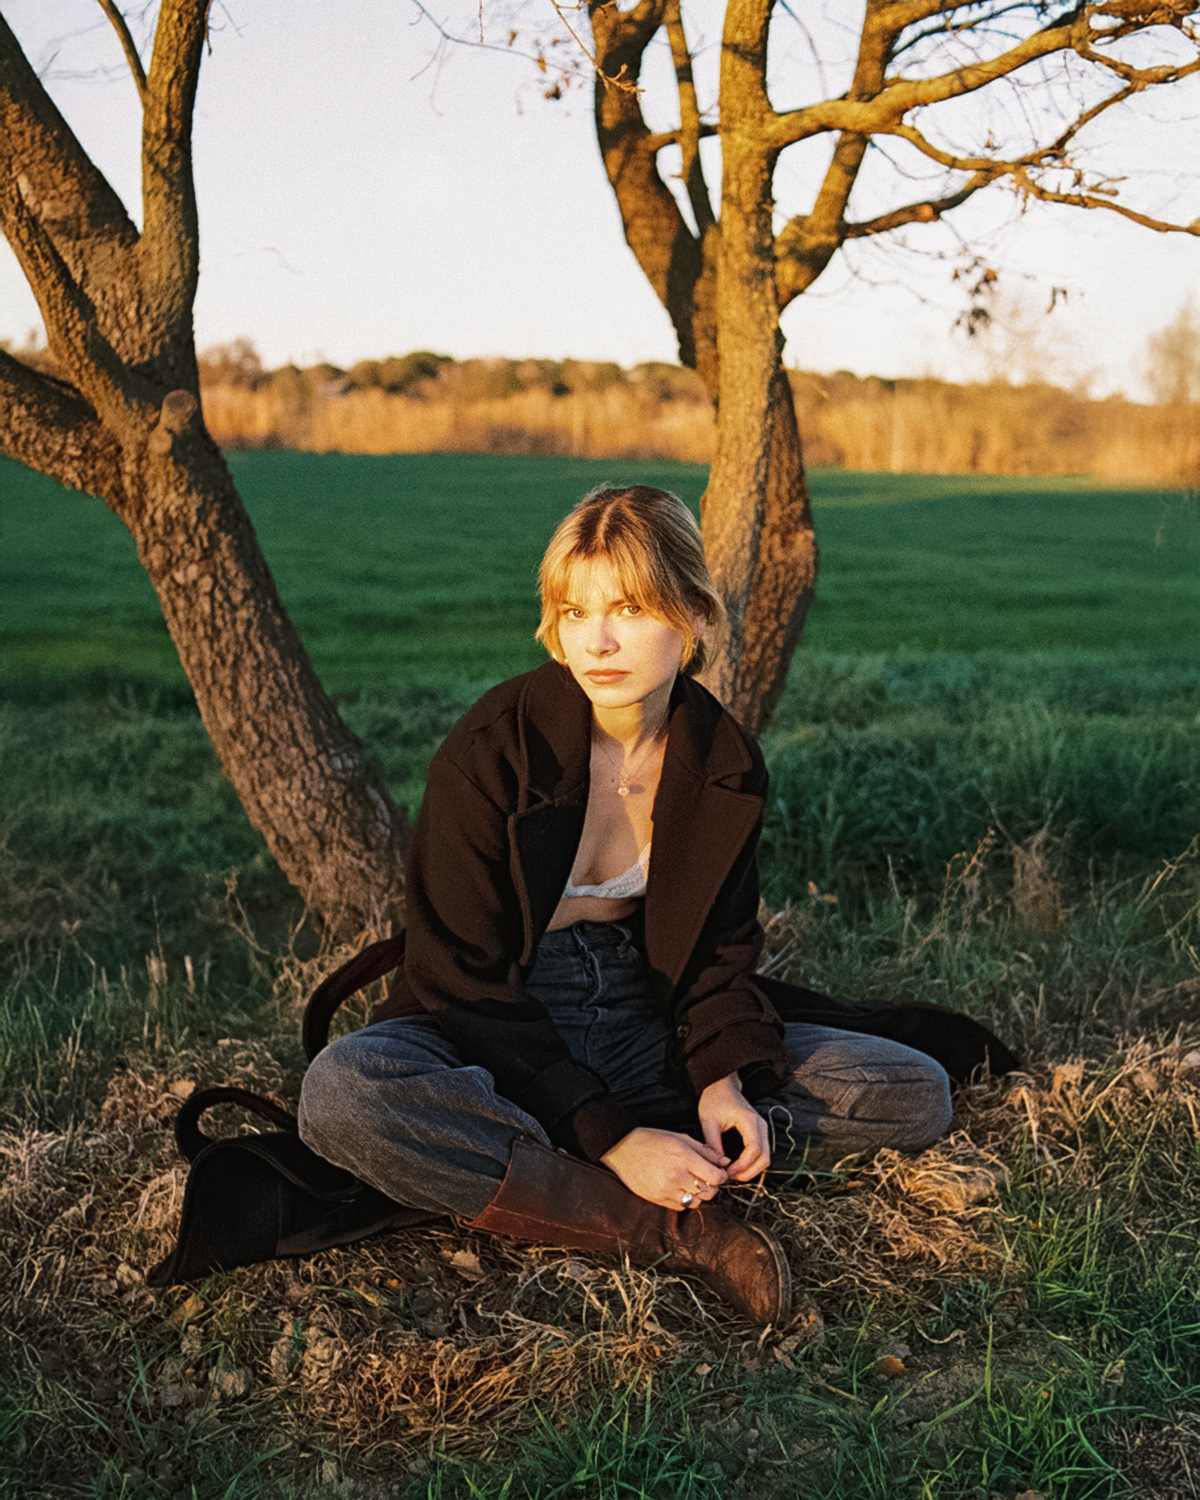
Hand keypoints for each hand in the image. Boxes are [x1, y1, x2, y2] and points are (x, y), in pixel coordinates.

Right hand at [600, 1127, 728, 1210]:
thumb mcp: (680, 1138)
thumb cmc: (652, 1139)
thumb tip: (725, 1163)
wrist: (622, 1149)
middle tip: (708, 1178)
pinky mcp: (657, 1199)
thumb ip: (705, 1151)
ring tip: (693, 1183)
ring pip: (697, 1202)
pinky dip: (685, 1200)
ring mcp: (666, 1190)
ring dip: (699, 1194)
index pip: (715, 1177)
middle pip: (709, 1192)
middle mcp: (676, 1175)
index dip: (722, 1176)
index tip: (719, 1172)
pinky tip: (680, 1188)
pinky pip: (681, 1207)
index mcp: (683, 1157)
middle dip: (713, 1186)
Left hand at [698, 1072, 770, 1181]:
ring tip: (731, 1173)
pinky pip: (761, 1153)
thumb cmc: (714, 1100)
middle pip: (765, 1158)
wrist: (721, 1085)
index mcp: (749, 1121)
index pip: (754, 1150)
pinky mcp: (759, 1133)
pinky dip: (752, 1164)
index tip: (726, 1172)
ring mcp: (762, 1129)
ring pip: (765, 1158)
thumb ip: (713, 1145)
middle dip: (748, 1172)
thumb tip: (719, 1166)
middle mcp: (761, 1125)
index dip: (742, 1166)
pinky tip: (735, 1166)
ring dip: (751, 1170)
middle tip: (729, 1177)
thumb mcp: (708, 1122)